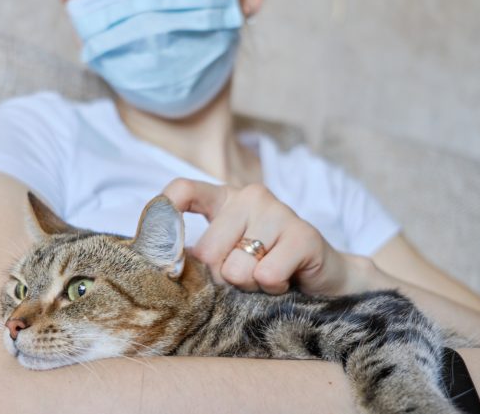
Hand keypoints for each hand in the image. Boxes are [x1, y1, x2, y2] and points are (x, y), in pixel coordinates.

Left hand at [163, 178, 375, 295]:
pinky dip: (273, 289)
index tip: (158, 249)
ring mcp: (278, 211)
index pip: (184, 189)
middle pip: (205, 250)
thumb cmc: (264, 266)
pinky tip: (286, 279)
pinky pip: (266, 275)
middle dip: (219, 278)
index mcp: (224, 198)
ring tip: (267, 276)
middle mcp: (249, 196)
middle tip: (243, 276)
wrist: (323, 278)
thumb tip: (157, 265)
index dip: (163, 214)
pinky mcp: (303, 234)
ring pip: (235, 268)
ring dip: (249, 286)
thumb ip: (195, 256)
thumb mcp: (224, 257)